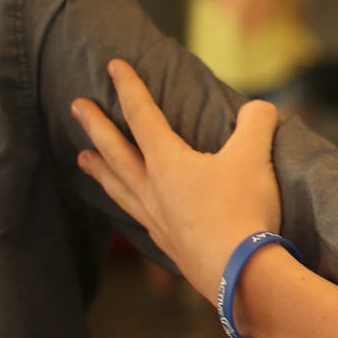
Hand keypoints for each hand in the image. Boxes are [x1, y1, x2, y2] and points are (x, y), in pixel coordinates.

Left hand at [70, 59, 281, 301]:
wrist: (239, 272)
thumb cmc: (243, 210)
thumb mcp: (255, 157)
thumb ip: (257, 123)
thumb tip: (261, 108)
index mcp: (168, 162)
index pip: (143, 116)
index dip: (129, 88)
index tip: (113, 66)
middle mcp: (152, 189)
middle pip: (116, 152)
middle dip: (96, 126)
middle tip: (76, 107)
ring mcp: (156, 219)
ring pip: (119, 187)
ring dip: (100, 170)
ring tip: (83, 160)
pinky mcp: (168, 245)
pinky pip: (137, 217)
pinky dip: (127, 206)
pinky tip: (132, 209)